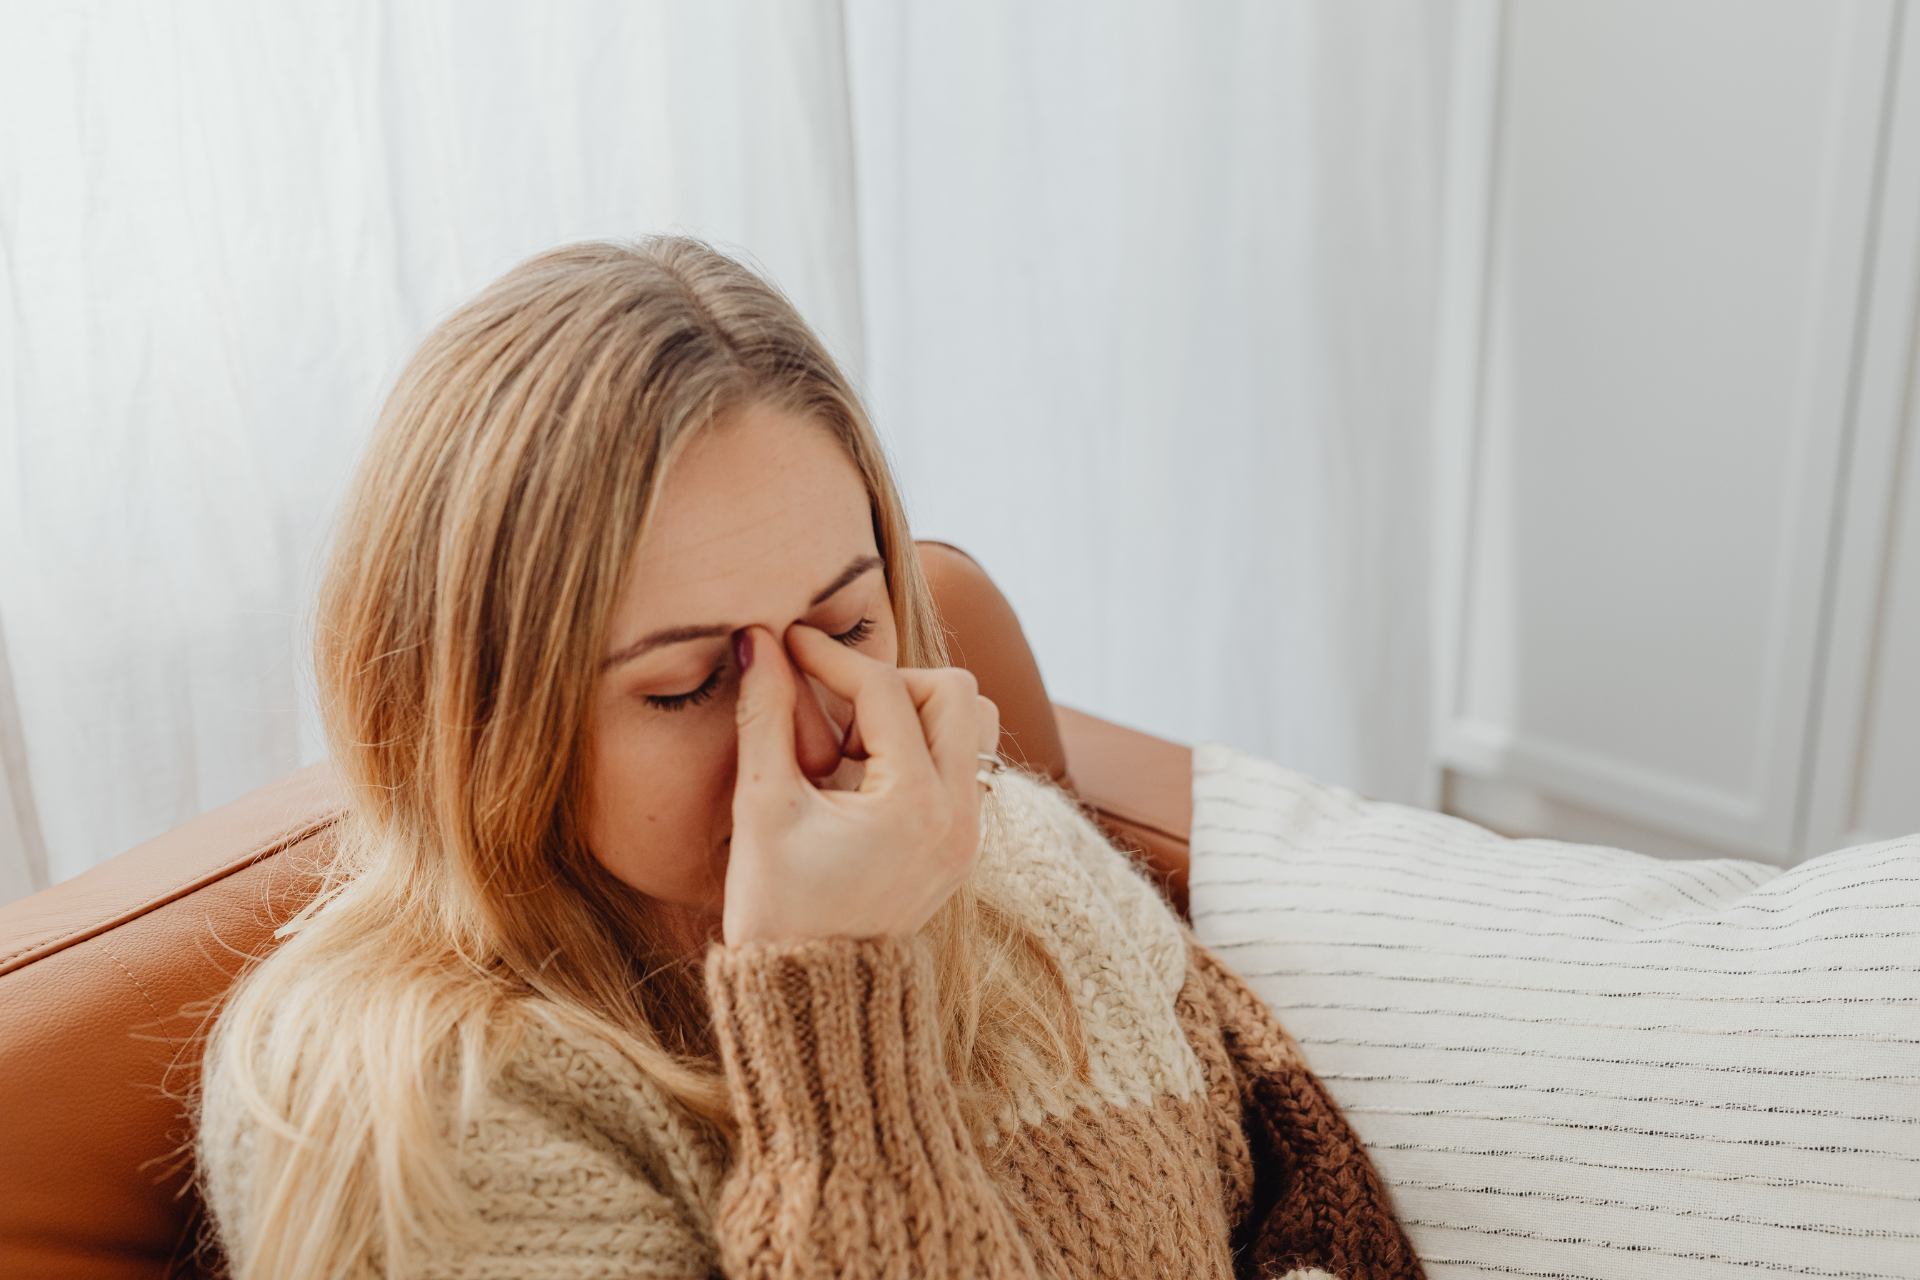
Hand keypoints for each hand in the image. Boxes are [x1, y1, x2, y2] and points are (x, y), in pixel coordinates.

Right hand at [722, 623, 999, 944]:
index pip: (884, 689)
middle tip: (833, 717)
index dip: (828, 657)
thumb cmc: (778, 910)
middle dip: (890, 683)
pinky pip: (967, 766)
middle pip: (955, 691)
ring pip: (975, 725)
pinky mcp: (964, 846)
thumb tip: (758, 642)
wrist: (813, 998)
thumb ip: (764, 715)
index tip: (786, 646)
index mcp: (913, 803)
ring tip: (857, 748)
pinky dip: (926, 750)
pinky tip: (867, 778)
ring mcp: (969, 833)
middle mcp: (959, 815)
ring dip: (919, 714)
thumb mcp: (762, 808)